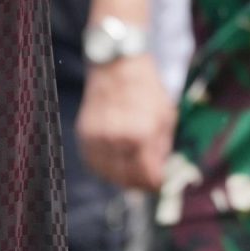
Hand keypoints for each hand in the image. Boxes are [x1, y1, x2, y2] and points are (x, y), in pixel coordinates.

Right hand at [77, 52, 175, 191]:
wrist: (116, 66)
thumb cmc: (145, 89)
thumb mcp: (165, 117)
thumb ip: (163, 149)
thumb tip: (160, 174)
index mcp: (141, 134)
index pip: (147, 177)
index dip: (156, 184)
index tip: (159, 184)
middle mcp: (116, 139)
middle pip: (128, 180)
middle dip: (141, 184)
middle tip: (148, 182)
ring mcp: (97, 138)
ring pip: (109, 175)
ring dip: (122, 178)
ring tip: (133, 172)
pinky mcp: (84, 135)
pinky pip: (93, 164)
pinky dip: (105, 168)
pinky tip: (116, 163)